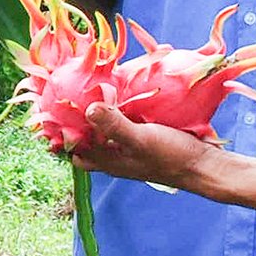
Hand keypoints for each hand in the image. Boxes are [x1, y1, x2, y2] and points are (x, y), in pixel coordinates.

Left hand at [73, 100, 215, 191]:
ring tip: (90, 90)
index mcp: (108, 161)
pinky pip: (124, 123)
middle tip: (70, 99)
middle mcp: (115, 155)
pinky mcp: (144, 136)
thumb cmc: (170, 156)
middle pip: (86, 141)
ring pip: (104, 132)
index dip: (61, 135)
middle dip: (76, 125)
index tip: (51, 112)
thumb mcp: (141, 139)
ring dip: (97, 116)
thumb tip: (88, 109)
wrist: (204, 165)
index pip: (74, 150)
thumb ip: (114, 126)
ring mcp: (130, 146)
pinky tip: (120, 93)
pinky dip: (118, 111)